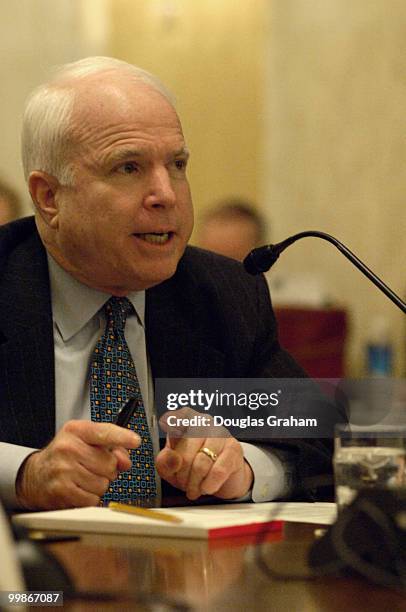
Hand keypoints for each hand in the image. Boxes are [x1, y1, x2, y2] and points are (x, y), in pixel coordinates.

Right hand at [16, 420, 139, 509]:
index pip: (104, 432)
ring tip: (84, 478)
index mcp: (76, 430)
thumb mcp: (84, 441)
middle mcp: (68, 448)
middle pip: (109, 463)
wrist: (36, 475)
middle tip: (93, 467)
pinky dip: (90, 497)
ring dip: (99, 484)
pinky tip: (79, 489)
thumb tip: (125, 461)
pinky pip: (93, 498)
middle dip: (108, 469)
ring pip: (103, 483)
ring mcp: (64, 470)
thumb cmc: (64, 456)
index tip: (135, 441)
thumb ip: (110, 446)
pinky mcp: (62, 490)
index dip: (122, 437)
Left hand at [156, 408, 252, 500]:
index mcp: (185, 421)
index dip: (171, 425)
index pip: (175, 418)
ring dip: (195, 483)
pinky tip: (207, 487)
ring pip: (201, 463)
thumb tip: (172, 459)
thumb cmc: (193, 467)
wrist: (224, 479)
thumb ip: (165, 462)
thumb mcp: (172, 467)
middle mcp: (203, 422)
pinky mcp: (233, 448)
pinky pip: (218, 471)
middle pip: (185, 454)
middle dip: (182, 476)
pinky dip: (209, 484)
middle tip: (184, 485)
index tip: (167, 431)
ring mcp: (220, 432)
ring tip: (194, 489)